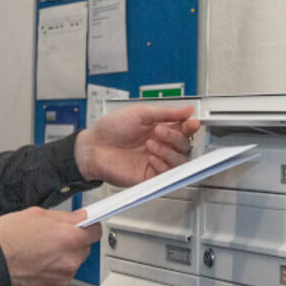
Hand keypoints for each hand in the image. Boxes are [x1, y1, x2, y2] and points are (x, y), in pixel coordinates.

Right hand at [0, 208, 101, 285]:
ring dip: (63, 256)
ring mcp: (61, 278)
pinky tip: (36, 261)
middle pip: (85, 248)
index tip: (86, 223)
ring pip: (72, 263)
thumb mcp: (36, 214)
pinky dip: (52, 270)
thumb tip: (79, 217)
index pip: (95, 231)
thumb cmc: (6, 239)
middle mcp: (68, 261)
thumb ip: (64, 217)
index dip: (89, 225)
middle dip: (73, 240)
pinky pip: (59, 277)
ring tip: (40, 249)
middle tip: (54, 234)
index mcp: (68, 239)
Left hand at [74, 104, 200, 185]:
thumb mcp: (140, 113)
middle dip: (175, 138)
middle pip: (184, 146)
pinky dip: (162, 165)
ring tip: (151, 144)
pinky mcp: (149, 176)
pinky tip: (151, 157)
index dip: (190, 127)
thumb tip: (187, 109)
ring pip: (179, 161)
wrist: (93, 147)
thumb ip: (165, 113)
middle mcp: (160, 145)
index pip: (183, 129)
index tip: (192, 123)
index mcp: (159, 129)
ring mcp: (155, 161)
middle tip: (160, 132)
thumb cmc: (111, 129)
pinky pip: (167, 175)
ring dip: (168, 152)